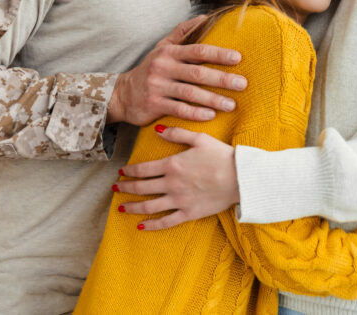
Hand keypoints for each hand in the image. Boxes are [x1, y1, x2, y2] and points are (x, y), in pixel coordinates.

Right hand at [108, 16, 245, 124]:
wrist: (121, 94)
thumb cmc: (149, 69)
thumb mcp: (162, 48)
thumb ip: (182, 32)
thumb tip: (205, 17)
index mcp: (169, 53)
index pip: (198, 51)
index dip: (219, 54)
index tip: (238, 58)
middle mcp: (163, 68)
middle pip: (198, 73)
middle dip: (222, 79)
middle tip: (243, 84)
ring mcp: (158, 86)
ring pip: (190, 93)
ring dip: (213, 99)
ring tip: (231, 104)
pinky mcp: (154, 104)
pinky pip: (179, 109)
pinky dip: (195, 113)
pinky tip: (210, 115)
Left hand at [114, 126, 238, 229]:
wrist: (240, 177)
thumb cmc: (222, 155)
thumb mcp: (200, 138)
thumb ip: (177, 133)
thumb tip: (157, 130)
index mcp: (172, 164)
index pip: (143, 169)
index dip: (129, 171)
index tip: (121, 172)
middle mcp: (171, 183)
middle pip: (141, 187)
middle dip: (126, 188)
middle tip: (116, 188)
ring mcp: (178, 200)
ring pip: (148, 206)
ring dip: (132, 207)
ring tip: (121, 207)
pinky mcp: (188, 213)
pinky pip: (165, 222)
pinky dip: (151, 225)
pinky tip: (141, 226)